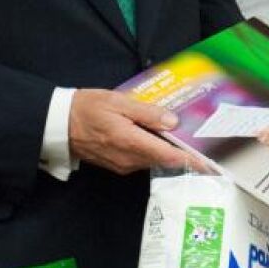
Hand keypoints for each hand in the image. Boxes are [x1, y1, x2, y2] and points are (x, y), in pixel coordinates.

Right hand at [68, 89, 201, 174]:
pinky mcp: (117, 164)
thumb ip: (147, 113)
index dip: (190, 161)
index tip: (209, 165)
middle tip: (198, 142)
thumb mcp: (118, 102)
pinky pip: (140, 159)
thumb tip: (172, 122)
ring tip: (178, 136)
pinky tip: (153, 137)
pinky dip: (150, 150)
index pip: (168, 157)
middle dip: (181, 152)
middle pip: (163, 159)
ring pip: (152, 159)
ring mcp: (122, 164)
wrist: (58, 124)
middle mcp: (129, 159)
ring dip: (165, 150)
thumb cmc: (87, 109)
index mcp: (131, 142)